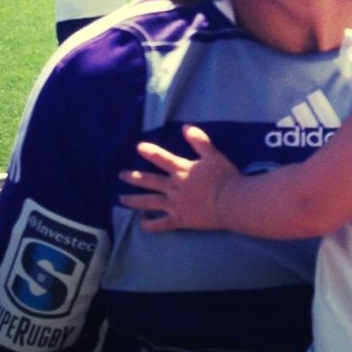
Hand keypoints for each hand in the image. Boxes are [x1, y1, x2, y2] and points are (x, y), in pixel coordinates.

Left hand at [118, 128, 240, 230]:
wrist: (230, 202)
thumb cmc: (224, 177)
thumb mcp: (213, 155)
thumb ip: (199, 141)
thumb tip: (185, 127)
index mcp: (182, 170)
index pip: (162, 158)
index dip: (150, 152)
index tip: (138, 147)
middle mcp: (174, 187)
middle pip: (149, 181)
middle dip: (134, 177)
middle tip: (121, 175)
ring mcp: (174, 205)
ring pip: (149, 202)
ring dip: (134, 200)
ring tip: (122, 199)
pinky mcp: (179, 220)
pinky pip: (160, 224)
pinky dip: (150, 224)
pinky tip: (141, 223)